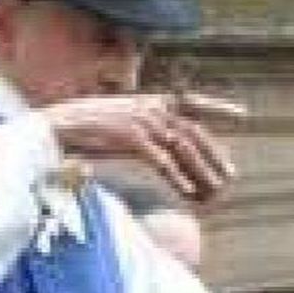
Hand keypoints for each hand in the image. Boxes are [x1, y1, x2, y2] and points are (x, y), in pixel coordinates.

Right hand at [44, 92, 237, 200]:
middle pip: (192, 130)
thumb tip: (163, 148)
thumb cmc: (82, 131)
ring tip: (215, 191)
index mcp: (147, 101)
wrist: (52, 129)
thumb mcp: (118, 125)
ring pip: (182, 146)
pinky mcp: (128, 137)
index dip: (216, 106)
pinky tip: (189, 192)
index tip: (241, 114)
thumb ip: (142, 132)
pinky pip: (160, 159)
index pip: (190, 101)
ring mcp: (139, 120)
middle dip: (214, 154)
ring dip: (201, 170)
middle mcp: (148, 107)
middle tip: (231, 175)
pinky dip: (176, 176)